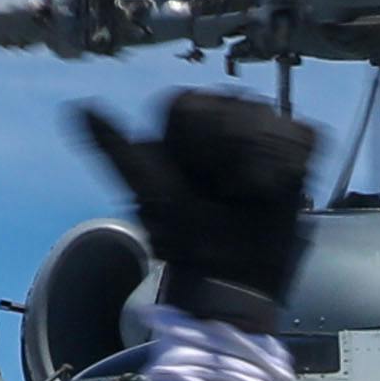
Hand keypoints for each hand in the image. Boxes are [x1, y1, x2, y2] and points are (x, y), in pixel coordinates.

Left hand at [71, 88, 322, 329]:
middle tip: (224, 193)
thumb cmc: (188, 239)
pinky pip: (300, 136)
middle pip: (230, 107)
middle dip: (225, 154)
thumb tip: (79, 108)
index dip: (192, 142)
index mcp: (187, 122)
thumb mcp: (149, 192)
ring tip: (249, 195)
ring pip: (265, 119)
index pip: (190, 104)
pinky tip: (274, 191)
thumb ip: (117, 150)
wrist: (233, 276)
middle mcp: (228, 117)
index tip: (191, 178)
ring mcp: (267, 132)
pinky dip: (288, 165)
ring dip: (256, 162)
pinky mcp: (299, 150)